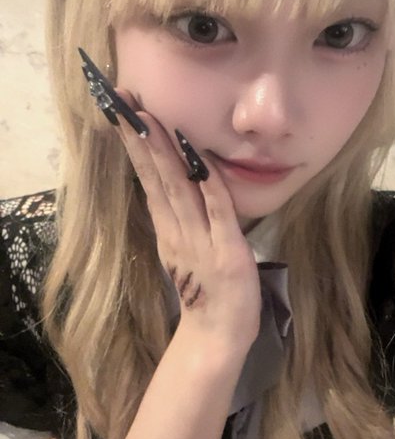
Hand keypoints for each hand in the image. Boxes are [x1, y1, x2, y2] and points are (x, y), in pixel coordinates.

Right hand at [115, 90, 261, 350]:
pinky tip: (200, 163)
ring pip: (181, 191)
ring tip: (149, 123)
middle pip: (158, 178)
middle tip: (124, 103)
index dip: (136, 145)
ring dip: (166, 155)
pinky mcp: (229, 253)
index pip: (149, 178)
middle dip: (142, 139)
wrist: (218, 335)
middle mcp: (179, 230)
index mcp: (168, 227)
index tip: (122, 112)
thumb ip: (177, 214)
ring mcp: (202, 241)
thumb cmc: (204, 288)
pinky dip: (211, 189)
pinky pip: (220, 215)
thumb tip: (169, 179)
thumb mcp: (181, 247)